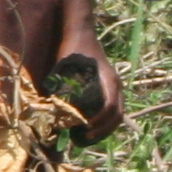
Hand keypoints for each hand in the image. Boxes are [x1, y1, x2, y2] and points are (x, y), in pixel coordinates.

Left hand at [55, 28, 125, 142]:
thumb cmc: (73, 49)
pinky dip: (106, 119)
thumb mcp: (67, 67)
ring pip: (118, 112)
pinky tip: (92, 125)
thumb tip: (54, 110)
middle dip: (104, 129)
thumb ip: (63, 86)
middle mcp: (115, 84)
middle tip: (86, 138)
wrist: (81, 33)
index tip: (86, 128)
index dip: (100, 122)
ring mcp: (114, 85)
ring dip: (106, 126)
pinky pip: (114, 107)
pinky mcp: (109, 85)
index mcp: (109, 80)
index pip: (110, 107)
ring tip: (89, 135)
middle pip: (117, 114)